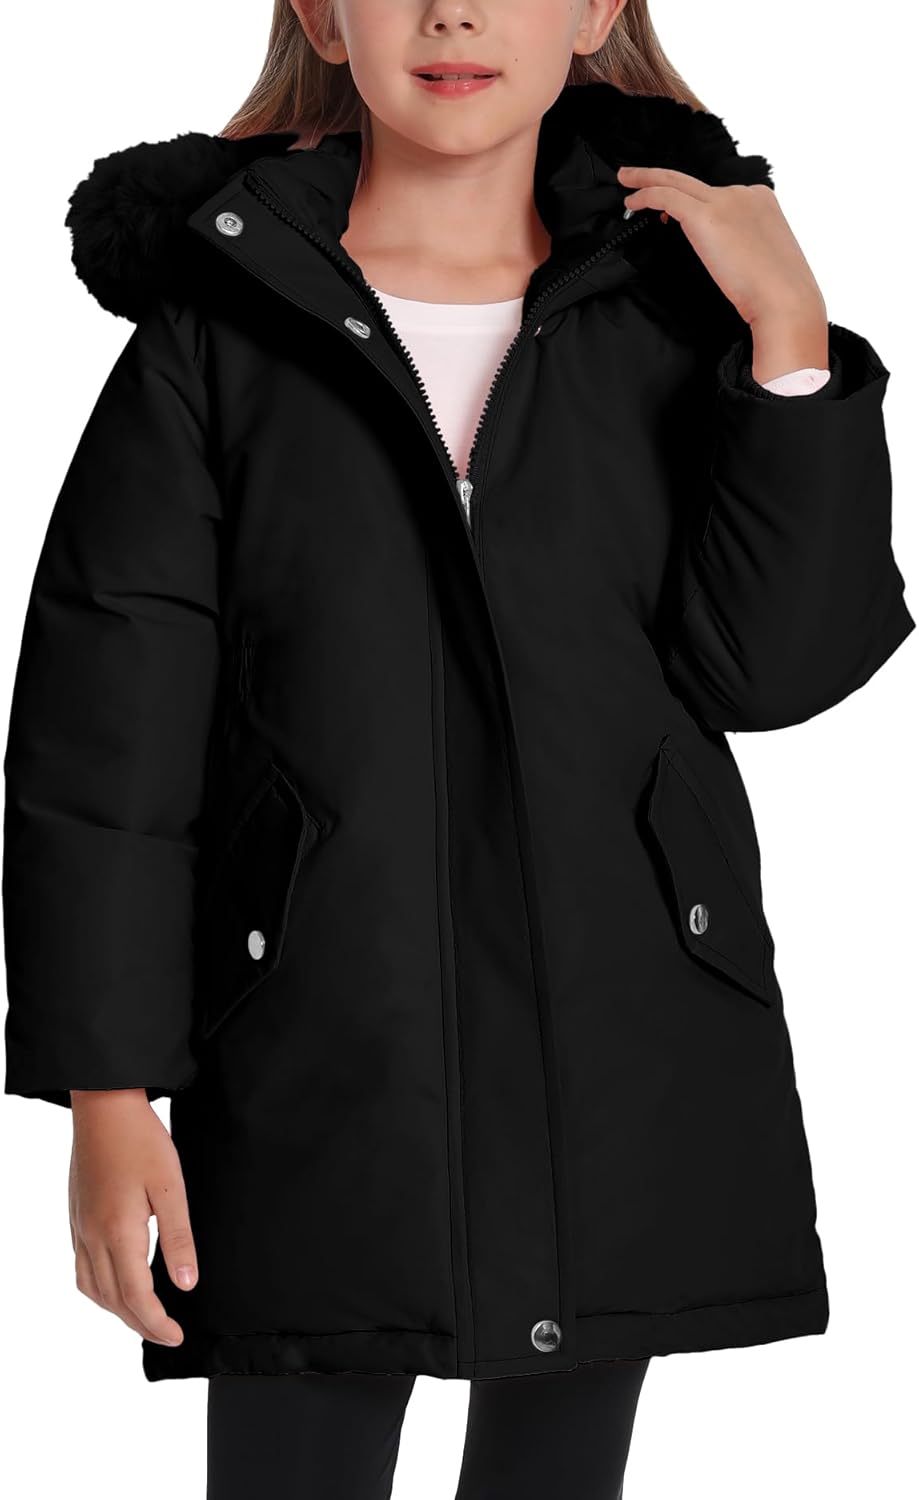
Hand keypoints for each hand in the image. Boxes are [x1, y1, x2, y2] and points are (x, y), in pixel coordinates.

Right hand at [69, 1088, 197, 1346]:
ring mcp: (80, 1228)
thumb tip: (186, 1285)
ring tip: (145, 1316)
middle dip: (140, 1324)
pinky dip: (99, 1290)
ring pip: (92, 1289)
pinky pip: (81, 1269)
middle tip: (167, 1334)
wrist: (104, 1106)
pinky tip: (116, 1284)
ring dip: (117, 1311)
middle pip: (112, 1300)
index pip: (135, 1296)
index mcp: (118, 1232)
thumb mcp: (171, 1187)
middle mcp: (92, 1236)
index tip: (177, 1336)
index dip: (156, 1323)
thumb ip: (179, 1238)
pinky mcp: (76, 1217)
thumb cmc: (141, 1139)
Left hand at [617, 165, 828, 380]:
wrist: (785, 300)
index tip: (669, 213)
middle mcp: (743, 193)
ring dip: (646, 181)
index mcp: (761, 201)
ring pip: (676, 181)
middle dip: (658, 175)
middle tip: (632, 175)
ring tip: (626, 183)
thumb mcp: (763, 259)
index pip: (718, 195)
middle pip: (693, 180)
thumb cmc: (777, 293)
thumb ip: (743, 246)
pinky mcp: (707, 216)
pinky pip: (667, 196)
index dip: (690, 202)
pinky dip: (646, 194)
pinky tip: (633, 203)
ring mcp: (726, 201)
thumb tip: (723, 253)